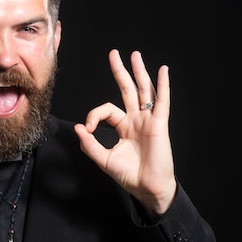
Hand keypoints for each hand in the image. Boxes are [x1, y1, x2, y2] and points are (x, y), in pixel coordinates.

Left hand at [74, 49, 175, 215]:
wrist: (147, 188)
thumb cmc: (130, 176)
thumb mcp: (104, 159)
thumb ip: (90, 145)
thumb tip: (78, 128)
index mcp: (123, 127)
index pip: (107, 110)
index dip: (93, 116)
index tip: (87, 130)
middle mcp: (136, 120)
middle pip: (127, 90)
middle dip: (120, 71)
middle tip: (114, 54)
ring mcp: (148, 120)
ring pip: (143, 91)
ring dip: (139, 72)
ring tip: (134, 55)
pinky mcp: (159, 124)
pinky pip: (162, 101)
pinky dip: (162, 86)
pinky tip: (163, 71)